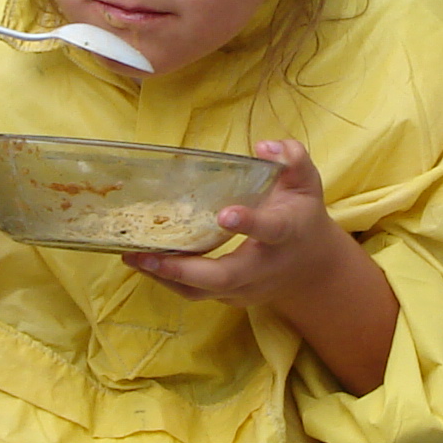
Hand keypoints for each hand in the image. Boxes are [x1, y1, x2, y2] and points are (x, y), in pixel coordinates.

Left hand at [128, 141, 399, 391]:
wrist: (312, 268)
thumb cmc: (302, 216)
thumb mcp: (306, 182)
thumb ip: (291, 159)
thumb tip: (264, 146)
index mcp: (286, 233)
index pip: (269, 230)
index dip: (248, 223)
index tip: (224, 214)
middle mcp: (264, 267)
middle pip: (224, 276)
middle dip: (183, 269)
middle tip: (147, 253)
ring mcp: (245, 288)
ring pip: (202, 292)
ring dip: (165, 277)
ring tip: (131, 256)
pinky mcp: (229, 296)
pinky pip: (196, 294)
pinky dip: (168, 281)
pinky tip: (143, 262)